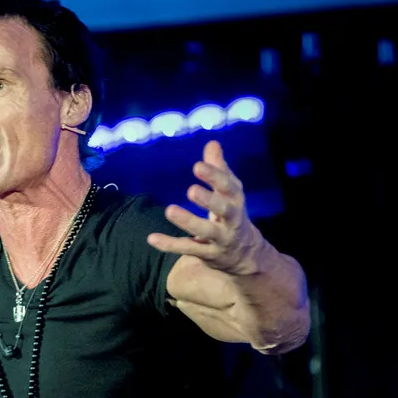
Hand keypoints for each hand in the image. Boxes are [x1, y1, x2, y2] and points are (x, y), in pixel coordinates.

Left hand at [147, 140, 262, 274]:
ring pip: (206, 231)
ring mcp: (220, 238)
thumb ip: (219, 168)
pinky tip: (151, 238)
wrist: (246, 254)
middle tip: (191, 190)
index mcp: (235, 200)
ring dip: (188, 221)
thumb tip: (212, 143)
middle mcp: (231, 219)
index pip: (228, 186)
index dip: (215, 176)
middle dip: (208, 200)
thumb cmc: (231, 213)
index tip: (198, 166)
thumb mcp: (229, 191)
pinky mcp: (207, 254)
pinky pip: (188, 248)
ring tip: (169, 210)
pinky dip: (170, 244)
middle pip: (223, 209)